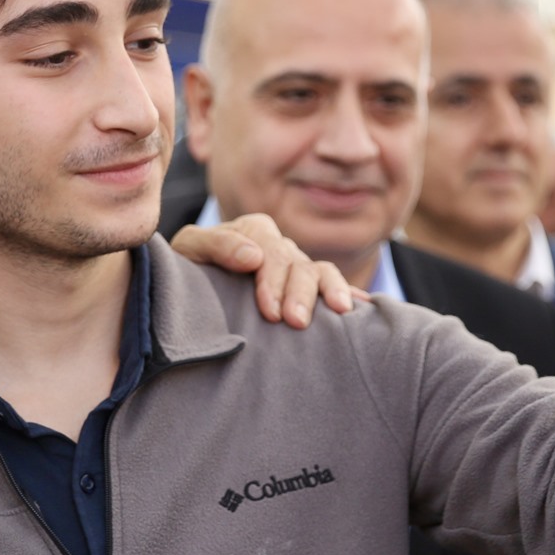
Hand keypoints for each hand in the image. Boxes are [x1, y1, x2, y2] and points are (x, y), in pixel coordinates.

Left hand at [168, 214, 360, 327]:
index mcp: (255, 231)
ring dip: (330, 292)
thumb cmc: (189, 267)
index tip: (270, 311)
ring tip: (340, 312)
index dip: (274, 281)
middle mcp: (279, 247)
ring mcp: (295, 268)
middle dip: (301, 294)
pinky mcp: (305, 289)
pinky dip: (349, 295)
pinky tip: (365, 309)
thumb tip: (253, 257)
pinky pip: (332, 287)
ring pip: (320, 273)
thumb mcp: (190, 250)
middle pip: (299, 265)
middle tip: (297, 322)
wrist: (190, 287)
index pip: (272, 252)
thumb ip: (216, 246)